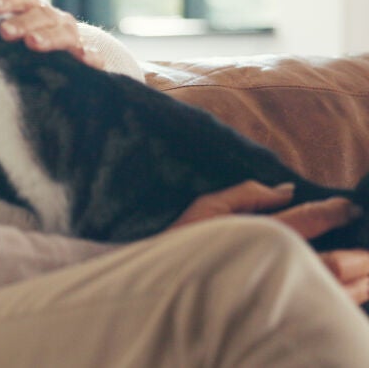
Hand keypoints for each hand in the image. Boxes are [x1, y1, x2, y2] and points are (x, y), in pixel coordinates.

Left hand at [0, 0, 98, 67]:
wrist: (73, 50)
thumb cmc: (36, 31)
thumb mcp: (21, 15)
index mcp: (36, 8)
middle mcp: (55, 19)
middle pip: (41, 15)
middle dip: (23, 23)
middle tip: (4, 31)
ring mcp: (73, 36)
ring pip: (63, 34)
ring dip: (49, 37)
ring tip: (33, 42)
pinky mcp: (88, 57)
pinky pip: (93, 56)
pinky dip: (91, 56)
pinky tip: (85, 59)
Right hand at [170, 180, 368, 303]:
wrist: (162, 296)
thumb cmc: (179, 247)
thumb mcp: (203, 210)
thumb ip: (246, 195)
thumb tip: (286, 190)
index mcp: (259, 236)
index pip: (309, 219)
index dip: (334, 211)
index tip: (347, 207)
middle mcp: (276, 268)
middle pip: (336, 262)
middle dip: (360, 255)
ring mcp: (282, 299)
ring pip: (338, 292)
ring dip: (362, 279)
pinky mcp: (282, 321)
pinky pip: (325, 314)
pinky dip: (348, 301)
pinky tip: (355, 291)